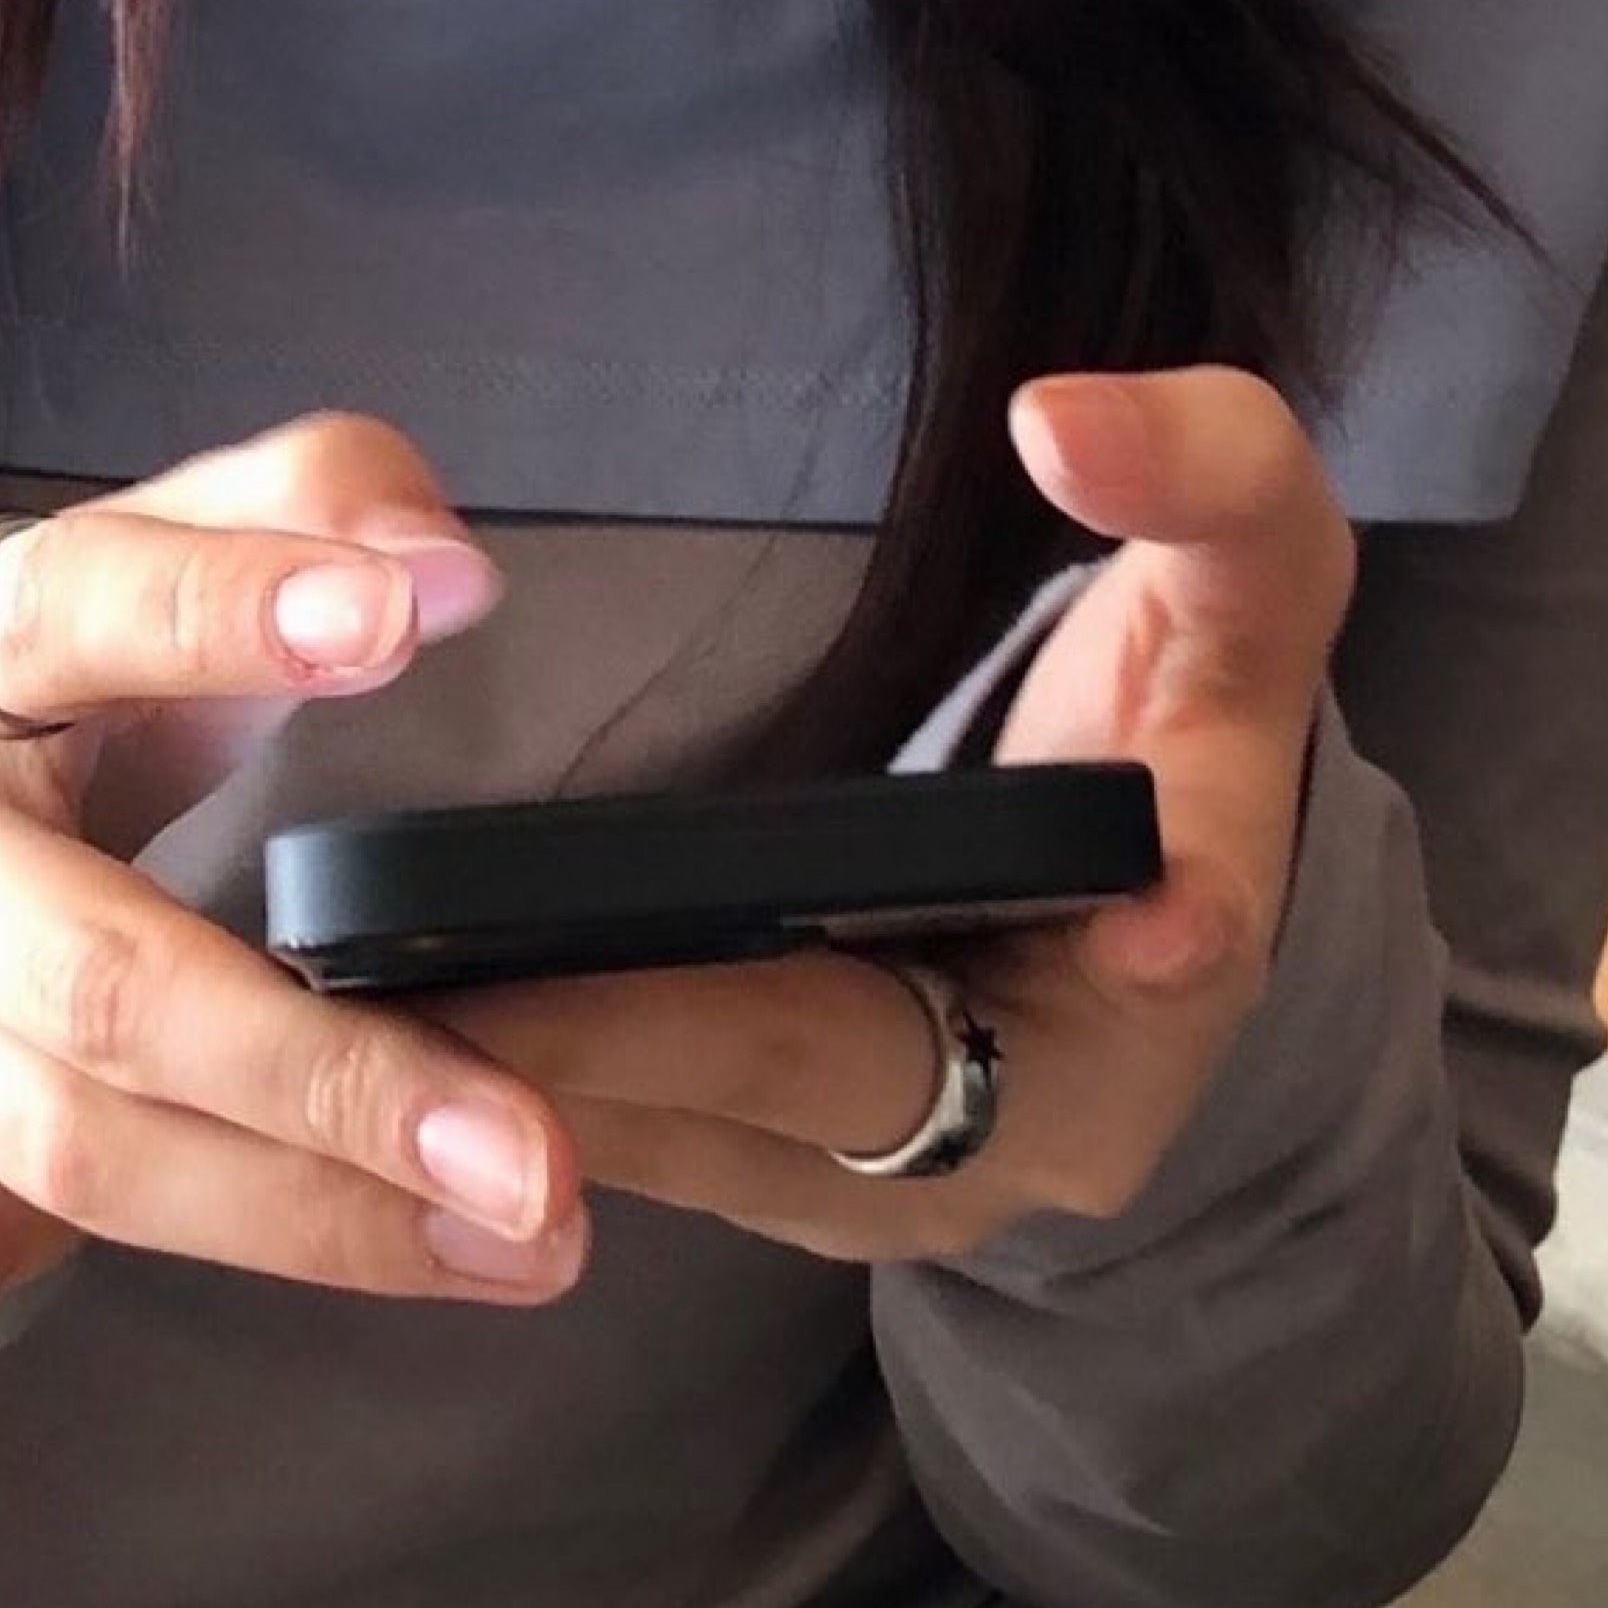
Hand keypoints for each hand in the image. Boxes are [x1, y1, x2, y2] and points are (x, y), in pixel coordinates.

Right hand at [0, 417, 586, 1566]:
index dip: (244, 612)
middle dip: (325, 1073)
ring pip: (73, 1148)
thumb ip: (306, 501)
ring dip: (289, 1221)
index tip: (425, 613)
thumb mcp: (169, 542)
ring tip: (517, 1246)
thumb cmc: (76, 668)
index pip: (94, 615)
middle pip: (103, 979)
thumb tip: (444, 564)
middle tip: (538, 1149)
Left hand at [414, 368, 1353, 1263]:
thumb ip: (1210, 474)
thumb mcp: (1259, 572)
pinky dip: (524, 1093)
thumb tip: (1064, 420)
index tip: (802, 951)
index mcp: (1167, 975)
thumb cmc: (1186, 716)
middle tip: (415, 969)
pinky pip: (641, 1150)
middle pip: (805, 1069)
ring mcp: (894, 1181)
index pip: (1089, 962)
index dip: (932, 952)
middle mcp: (1025, 1124)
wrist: (1148, 890)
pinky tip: (381, 1032)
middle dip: (615, 1034)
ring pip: (692, 1144)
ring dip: (530, 1084)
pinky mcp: (782, 1186)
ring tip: (347, 997)